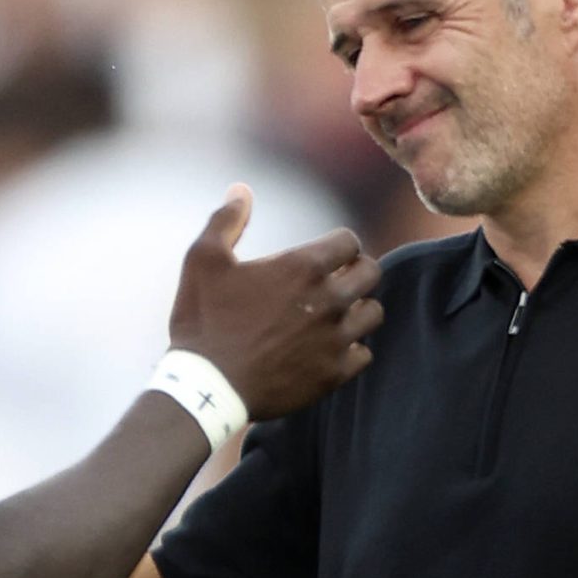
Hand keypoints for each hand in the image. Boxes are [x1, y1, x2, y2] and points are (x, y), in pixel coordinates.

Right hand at [167, 185, 382, 419]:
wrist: (206, 387)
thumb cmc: (203, 320)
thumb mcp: (203, 261)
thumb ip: (226, 220)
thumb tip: (240, 189)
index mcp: (303, 267)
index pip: (349, 241)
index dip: (338, 244)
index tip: (326, 254)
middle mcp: (329, 300)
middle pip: (371, 273)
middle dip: (356, 270)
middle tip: (337, 279)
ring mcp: (335, 340)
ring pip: (373, 314)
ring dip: (359, 308)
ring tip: (337, 313)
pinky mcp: (333, 374)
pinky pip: (364, 354)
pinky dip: (352, 349)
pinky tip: (330, 347)